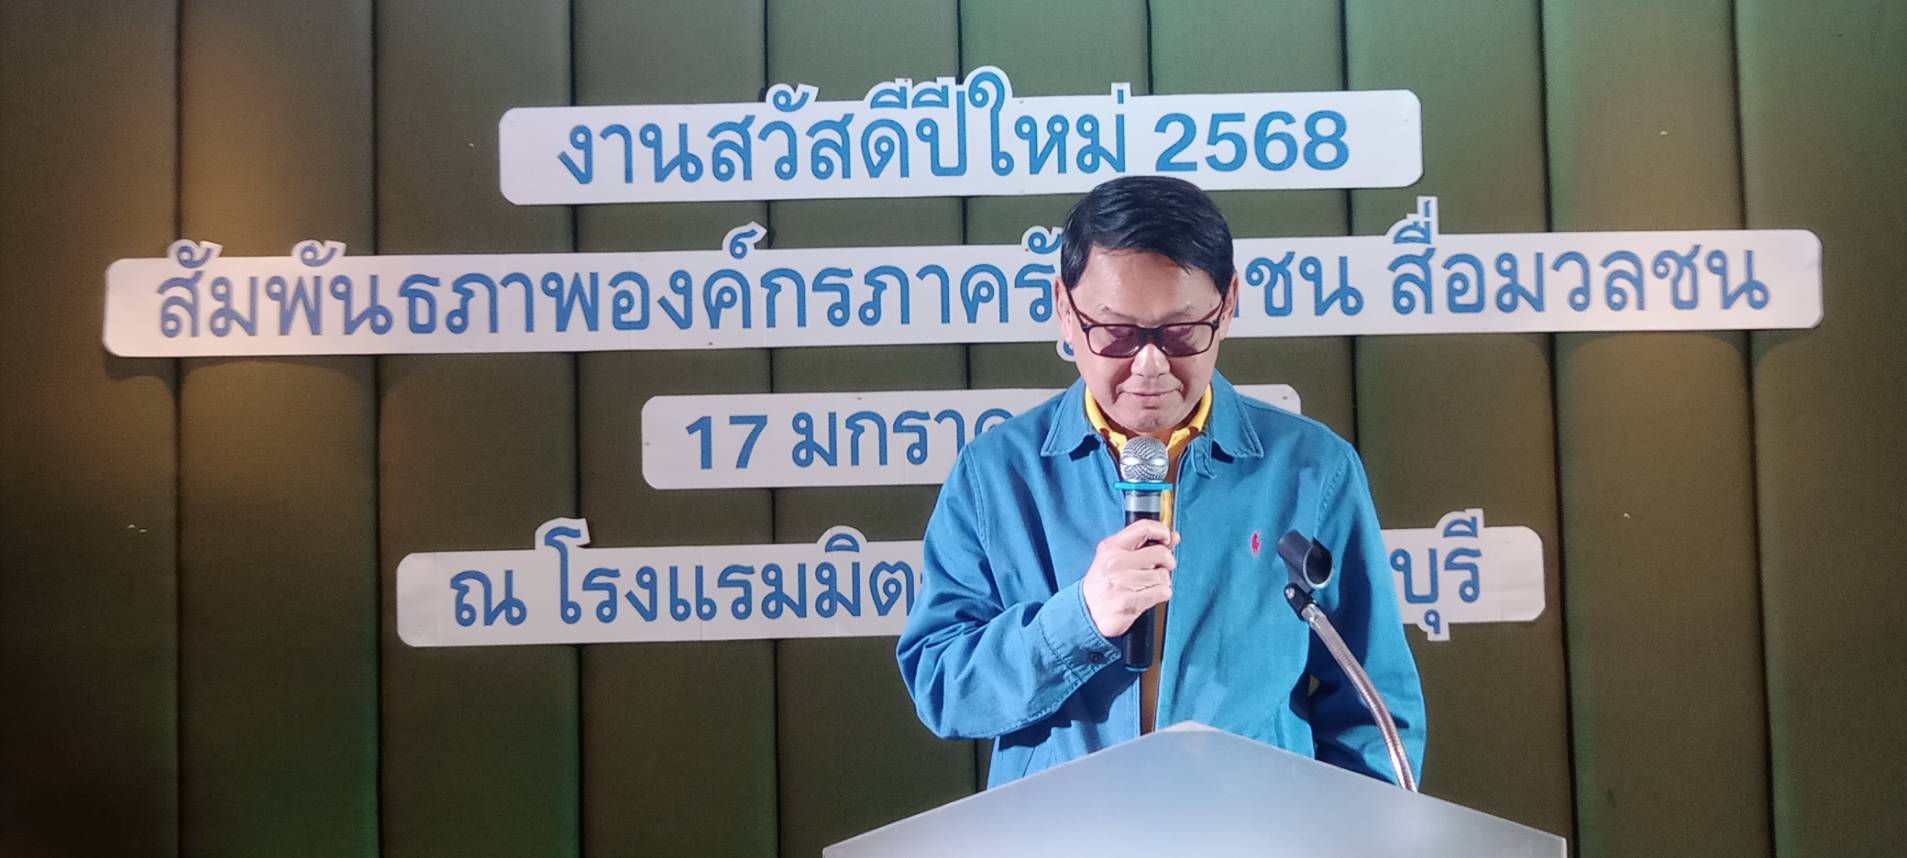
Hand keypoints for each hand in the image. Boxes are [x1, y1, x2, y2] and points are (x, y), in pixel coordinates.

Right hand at [1080, 519, 1179, 638]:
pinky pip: (1163, 592)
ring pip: (1164, 575)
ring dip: (1162, 581)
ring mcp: (1122, 583)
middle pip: (1161, 553)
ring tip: (1147, 585)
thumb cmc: (1103, 583)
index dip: (1162, 531)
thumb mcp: (1115, 557)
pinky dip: (1161, 594)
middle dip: (1167, 562)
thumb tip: (1174, 536)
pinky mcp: (1129, 602)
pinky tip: (1147, 595)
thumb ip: (1144, 545)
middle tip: (1159, 568)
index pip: (1144, 528)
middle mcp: (1115, 563)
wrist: (1087, 611)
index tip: (1167, 539)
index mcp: (1111, 547)